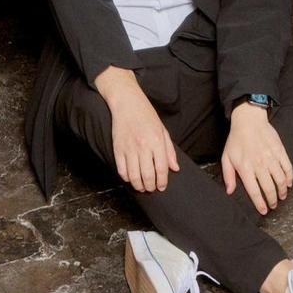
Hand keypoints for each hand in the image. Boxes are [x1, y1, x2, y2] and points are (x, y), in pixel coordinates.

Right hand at [98, 70, 178, 194]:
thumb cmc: (147, 116)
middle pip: (147, 175)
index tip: (162, 187)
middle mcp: (143, 146)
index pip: (161, 168)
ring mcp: (129, 148)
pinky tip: (131, 178)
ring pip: (133, 176)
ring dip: (139, 186)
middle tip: (152, 189)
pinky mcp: (117, 149)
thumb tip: (174, 168)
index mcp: (157, 141)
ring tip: (142, 187)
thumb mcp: (163, 130)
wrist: (127, 103)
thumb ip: (169, 151)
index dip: (162, 181)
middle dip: (151, 187)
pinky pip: (121, 170)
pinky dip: (126, 178)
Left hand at [221, 104, 292, 213]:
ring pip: (280, 180)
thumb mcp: (226, 157)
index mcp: (245, 168)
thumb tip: (230, 192)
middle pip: (269, 188)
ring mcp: (271, 157)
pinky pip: (287, 167)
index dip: (260, 203)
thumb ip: (228, 176)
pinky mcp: (279, 151)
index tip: (264, 210)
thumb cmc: (236, 140)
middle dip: (272, 200)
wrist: (249, 120)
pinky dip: (289, 178)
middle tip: (273, 205)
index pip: (254, 191)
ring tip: (282, 196)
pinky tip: (288, 183)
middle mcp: (259, 165)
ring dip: (282, 191)